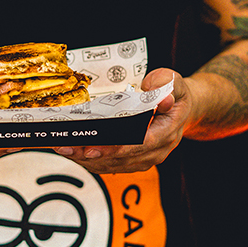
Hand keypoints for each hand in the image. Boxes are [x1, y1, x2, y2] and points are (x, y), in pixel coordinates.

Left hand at [55, 68, 191, 173]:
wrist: (180, 109)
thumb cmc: (174, 94)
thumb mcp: (173, 81)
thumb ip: (163, 84)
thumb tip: (157, 95)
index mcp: (167, 131)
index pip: (141, 144)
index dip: (118, 147)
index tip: (96, 147)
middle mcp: (157, 150)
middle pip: (122, 157)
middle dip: (94, 154)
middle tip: (70, 147)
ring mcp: (146, 158)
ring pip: (114, 164)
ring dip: (88, 159)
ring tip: (66, 149)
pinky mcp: (135, 161)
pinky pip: (112, 165)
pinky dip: (92, 161)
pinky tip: (75, 153)